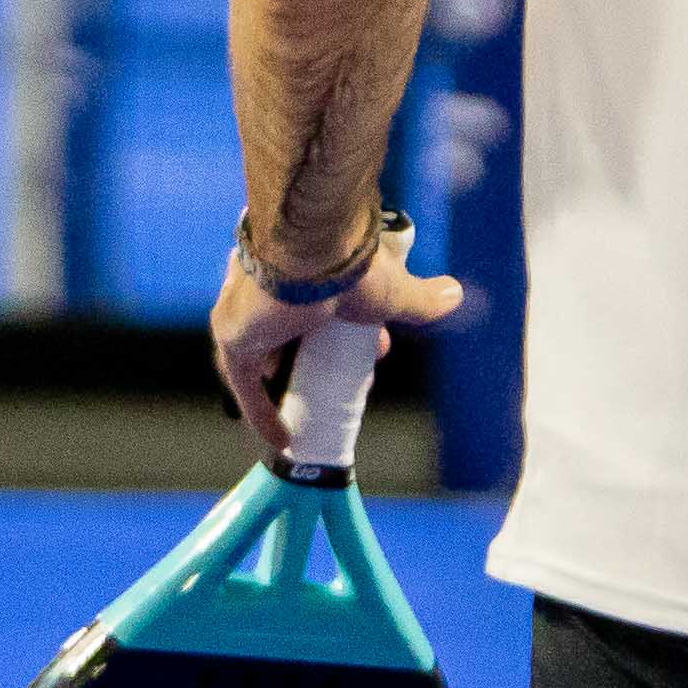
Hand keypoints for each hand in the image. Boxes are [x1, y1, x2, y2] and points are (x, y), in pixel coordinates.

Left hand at [212, 225, 468, 443]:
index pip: (321, 306)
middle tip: (355, 376)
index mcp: (299, 265)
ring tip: (325, 409)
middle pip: (292, 333)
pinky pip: (245, 384)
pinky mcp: (232, 335)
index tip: (376, 347)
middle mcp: (265, 285)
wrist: (312, 245)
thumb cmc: (349, 259)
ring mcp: (242, 310)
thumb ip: (421, 296)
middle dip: (324, 357)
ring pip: (266, 356)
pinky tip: (284, 441)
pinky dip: (263, 412)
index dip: (346, 332)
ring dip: (294, 382)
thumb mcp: (393, 288)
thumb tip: (455, 294)